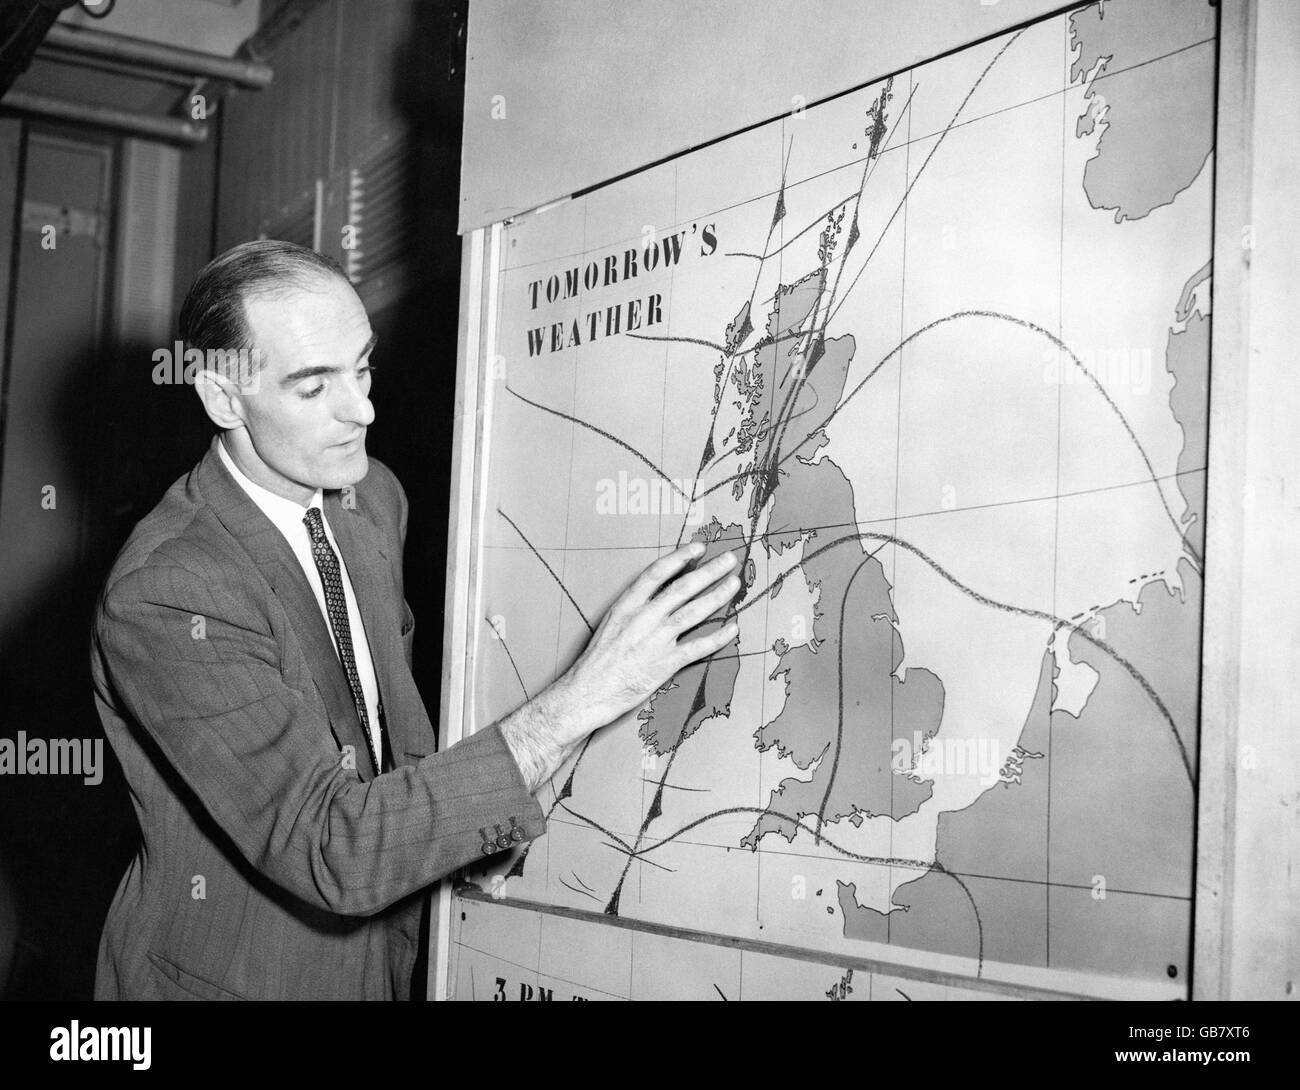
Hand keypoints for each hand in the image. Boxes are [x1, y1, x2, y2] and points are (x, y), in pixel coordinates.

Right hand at [550, 541, 740, 743]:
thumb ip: (635, 607)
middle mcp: (644, 618)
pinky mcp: (665, 663)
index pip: (657, 572)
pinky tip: (733, 628)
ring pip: (694, 612)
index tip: (698, 547)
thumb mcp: (611, 622)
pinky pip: (699, 647)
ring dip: (718, 596)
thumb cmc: (598, 659)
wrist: (587, 691)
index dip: (680, 557)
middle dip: (709, 571)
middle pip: (683, 588)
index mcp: (627, 605)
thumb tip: (661, 593)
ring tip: (734, 584)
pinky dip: (718, 637)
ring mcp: (656, 640)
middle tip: (728, 559)